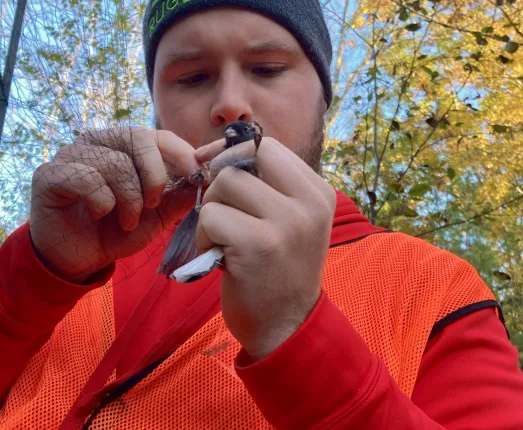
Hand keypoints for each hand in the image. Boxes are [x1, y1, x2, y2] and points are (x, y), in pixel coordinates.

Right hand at [29, 127, 202, 281]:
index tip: (197, 175)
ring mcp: (70, 154)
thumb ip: (178, 197)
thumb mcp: (155, 217)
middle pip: (138, 138)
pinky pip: (87, 178)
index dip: (180, 151)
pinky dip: (102, 201)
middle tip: (152, 205)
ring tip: (125, 220)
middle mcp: (96, 142)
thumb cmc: (114, 232)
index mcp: (122, 146)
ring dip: (128, 199)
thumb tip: (208, 178)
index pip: (156, 134)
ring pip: (115, 162)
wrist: (77, 260)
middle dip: (154, 176)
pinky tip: (98, 214)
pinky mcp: (49, 174)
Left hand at [195, 138, 335, 360]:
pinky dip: (203, 236)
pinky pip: (211, 216)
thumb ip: (267, 187)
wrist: (285, 327)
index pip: (268, 146)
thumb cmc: (278, 270)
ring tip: (221, 240)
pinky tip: (216, 256)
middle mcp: (309, 204)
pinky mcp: (257, 245)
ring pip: (224, 185)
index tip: (216, 171)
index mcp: (318, 192)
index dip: (233, 153)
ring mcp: (286, 224)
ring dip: (210, 212)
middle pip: (242, 161)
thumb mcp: (290, 221)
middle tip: (220, 213)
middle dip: (219, 183)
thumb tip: (215, 151)